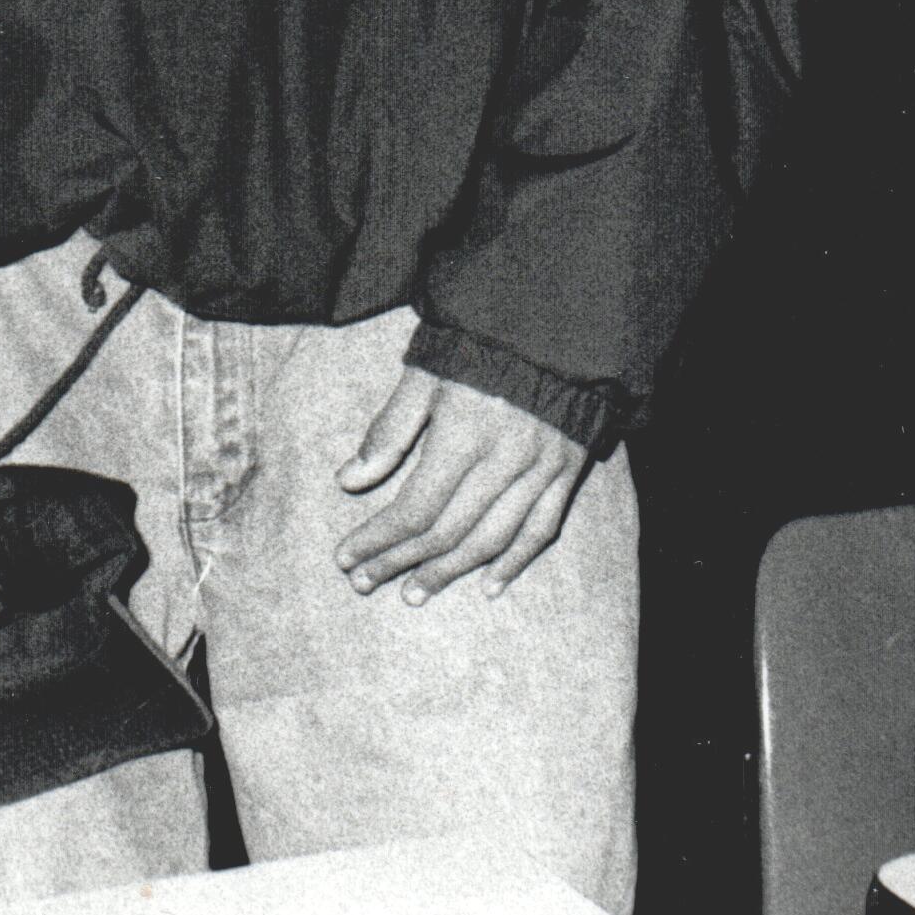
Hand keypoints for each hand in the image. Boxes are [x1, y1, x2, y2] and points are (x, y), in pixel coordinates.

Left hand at [335, 368, 589, 605]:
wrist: (558, 321)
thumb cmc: (479, 345)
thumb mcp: (425, 373)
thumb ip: (389, 430)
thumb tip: (348, 481)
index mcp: (464, 434)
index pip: (414, 508)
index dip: (377, 538)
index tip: (346, 557)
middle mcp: (504, 460)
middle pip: (447, 531)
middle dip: (401, 561)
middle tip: (366, 583)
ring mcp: (541, 470)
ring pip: (491, 539)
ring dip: (449, 572)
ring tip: (414, 592)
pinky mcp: (568, 471)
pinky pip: (541, 529)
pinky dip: (515, 562)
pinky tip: (488, 586)